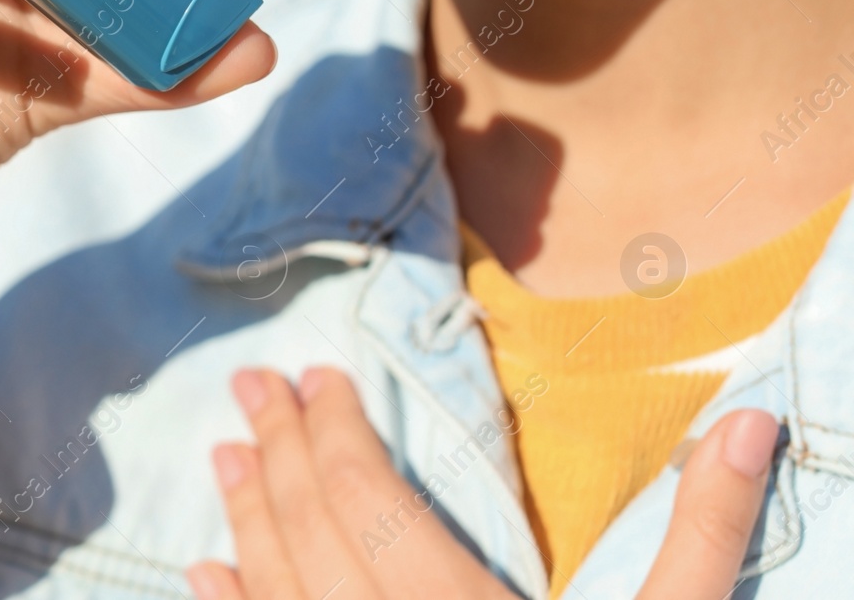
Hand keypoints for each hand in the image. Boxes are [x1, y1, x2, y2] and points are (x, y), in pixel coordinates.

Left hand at [191, 367, 778, 599]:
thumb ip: (702, 533)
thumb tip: (748, 426)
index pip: (369, 500)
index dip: (336, 429)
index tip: (318, 375)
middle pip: (310, 531)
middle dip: (279, 448)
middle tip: (251, 383)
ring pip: (275, 590)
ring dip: (245, 515)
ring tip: (224, 452)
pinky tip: (204, 569)